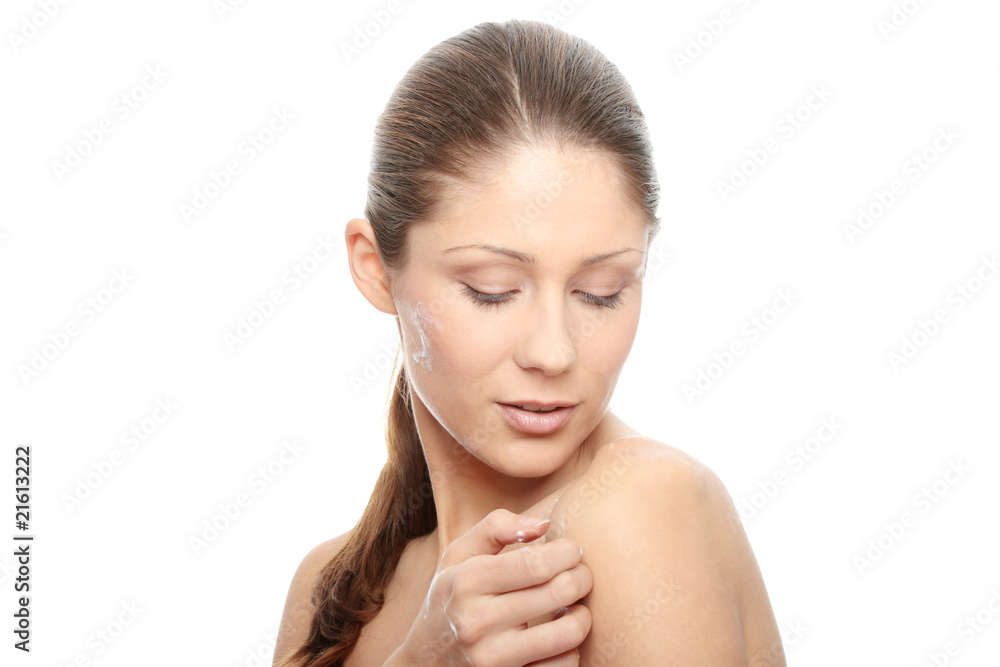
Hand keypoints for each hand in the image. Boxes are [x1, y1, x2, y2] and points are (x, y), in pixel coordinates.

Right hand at [392, 509, 592, 665]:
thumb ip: (496, 527)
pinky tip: (558, 636)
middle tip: (581, 574)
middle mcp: (478, 621)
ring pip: (569, 633)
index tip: (572, 550)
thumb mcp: (459, 555)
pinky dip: (571, 649)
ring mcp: (493, 658)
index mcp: (468, 581)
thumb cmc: (450, 596)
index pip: (536, 563)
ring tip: (573, 606)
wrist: (423, 660)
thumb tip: (544, 524)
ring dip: (582, 615)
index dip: (567, 552)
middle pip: (559, 592)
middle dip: (583, 577)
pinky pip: (563, 665)